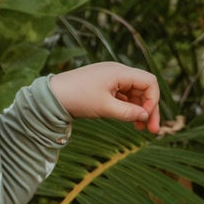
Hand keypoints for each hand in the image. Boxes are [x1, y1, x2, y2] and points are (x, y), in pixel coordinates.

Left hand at [48, 62, 163, 133]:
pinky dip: (128, 107)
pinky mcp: (104, 86)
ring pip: (134, 94)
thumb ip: (128, 112)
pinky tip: (129, 120)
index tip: (146, 117)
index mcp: (119, 72)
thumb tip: (146, 116)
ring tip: (140, 129)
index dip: (152, 100)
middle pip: (144, 89)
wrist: (51, 96)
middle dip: (149, 109)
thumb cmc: (77, 98)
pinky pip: (123, 95)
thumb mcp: (104, 108)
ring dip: (139, 110)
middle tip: (153, 131)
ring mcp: (111, 79)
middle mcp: (117, 72)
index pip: (149, 82)